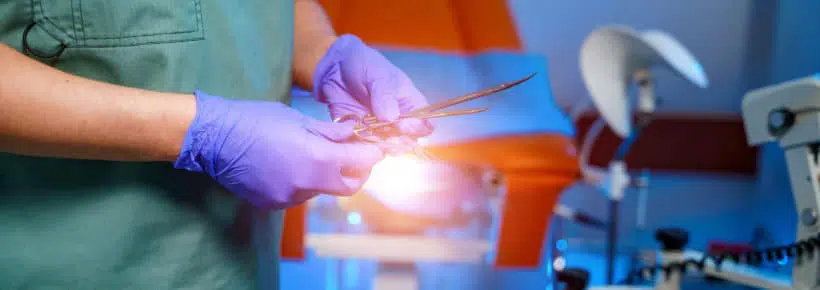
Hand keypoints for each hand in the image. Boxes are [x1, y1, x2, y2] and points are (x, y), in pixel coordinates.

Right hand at [174, 91, 383, 208]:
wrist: (214, 137)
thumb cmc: (255, 120)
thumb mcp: (298, 120)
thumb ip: (329, 132)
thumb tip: (353, 134)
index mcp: (317, 158)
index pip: (359, 162)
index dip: (371, 155)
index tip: (374, 149)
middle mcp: (307, 183)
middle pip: (348, 186)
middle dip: (355, 172)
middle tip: (353, 156)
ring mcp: (289, 197)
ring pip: (321, 190)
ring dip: (325, 175)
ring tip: (308, 155)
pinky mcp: (274, 204)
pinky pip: (298, 195)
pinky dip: (301, 182)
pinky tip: (287, 165)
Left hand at [312, 34, 433, 138]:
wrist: (334, 67)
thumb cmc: (364, 65)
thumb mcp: (377, 74)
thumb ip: (385, 95)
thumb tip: (391, 118)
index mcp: (410, 104)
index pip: (424, 123)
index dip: (418, 128)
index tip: (404, 125)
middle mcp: (398, 121)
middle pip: (407, 141)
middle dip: (400, 142)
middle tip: (388, 136)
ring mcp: (378, 130)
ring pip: (386, 148)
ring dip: (380, 148)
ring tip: (371, 141)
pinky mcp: (358, 135)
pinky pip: (363, 149)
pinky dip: (360, 150)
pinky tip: (356, 146)